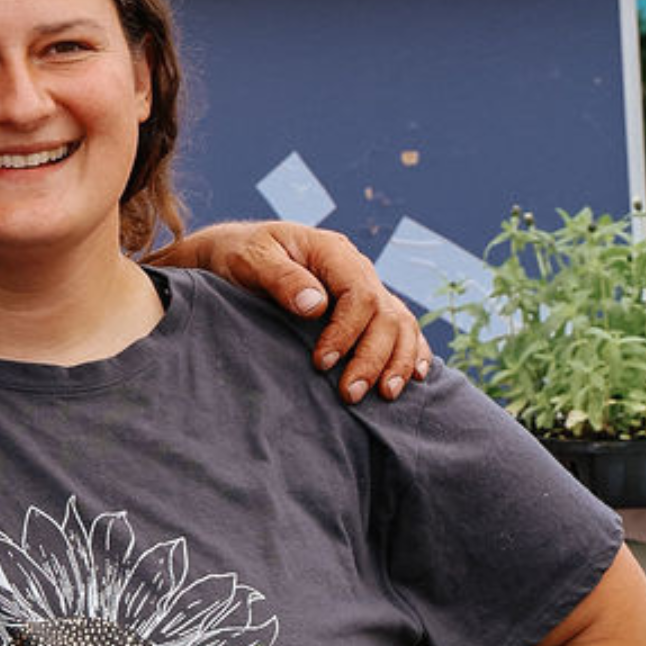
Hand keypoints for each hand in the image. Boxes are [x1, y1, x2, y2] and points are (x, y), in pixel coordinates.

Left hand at [160, 221, 427, 402]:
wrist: (231, 255)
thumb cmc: (237, 256)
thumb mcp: (250, 260)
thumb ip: (281, 278)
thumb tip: (315, 306)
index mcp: (332, 252)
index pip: (359, 294)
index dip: (347, 332)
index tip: (321, 363)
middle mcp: (355, 268)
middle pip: (384, 314)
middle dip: (372, 357)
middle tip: (349, 394)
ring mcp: (364, 287)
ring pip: (400, 323)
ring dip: (396, 360)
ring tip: (385, 394)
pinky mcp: (363, 308)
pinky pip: (401, 326)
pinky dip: (411, 350)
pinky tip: (414, 376)